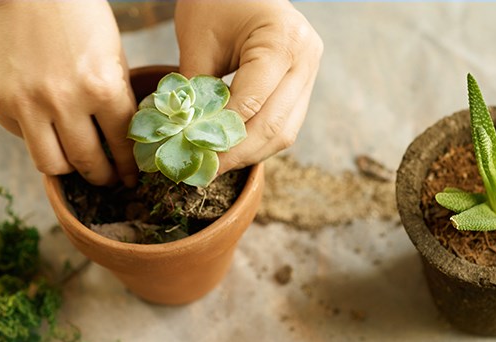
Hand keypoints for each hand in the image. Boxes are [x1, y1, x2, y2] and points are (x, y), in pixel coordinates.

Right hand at [0, 0, 138, 185]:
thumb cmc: (78, 18)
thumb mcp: (112, 56)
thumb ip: (115, 99)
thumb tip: (121, 144)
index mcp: (102, 87)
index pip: (122, 144)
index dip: (129, 166)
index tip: (131, 177)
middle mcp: (63, 101)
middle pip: (87, 163)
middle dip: (103, 177)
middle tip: (107, 179)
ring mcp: (26, 104)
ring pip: (51, 164)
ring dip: (68, 169)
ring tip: (77, 164)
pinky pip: (24, 139)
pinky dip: (38, 138)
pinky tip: (47, 123)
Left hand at [175, 0, 322, 173]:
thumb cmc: (216, 0)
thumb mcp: (198, 40)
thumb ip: (195, 89)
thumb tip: (184, 138)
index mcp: (283, 41)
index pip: (251, 103)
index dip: (222, 136)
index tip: (194, 155)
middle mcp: (306, 58)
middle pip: (274, 124)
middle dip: (237, 153)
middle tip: (204, 171)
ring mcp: (310, 72)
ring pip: (285, 131)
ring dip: (250, 153)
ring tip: (217, 165)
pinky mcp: (304, 83)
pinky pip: (285, 122)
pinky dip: (259, 139)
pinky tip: (233, 149)